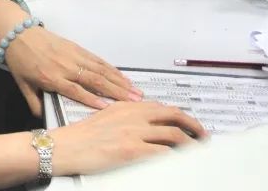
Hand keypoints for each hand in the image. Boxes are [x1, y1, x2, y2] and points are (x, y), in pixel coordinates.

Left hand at [3, 26, 143, 115]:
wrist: (18, 32)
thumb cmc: (20, 60)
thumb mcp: (22, 85)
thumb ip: (34, 102)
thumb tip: (43, 119)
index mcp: (51, 77)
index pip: (75, 91)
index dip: (92, 100)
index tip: (109, 109)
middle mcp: (65, 66)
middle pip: (94, 80)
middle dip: (116, 91)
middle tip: (135, 101)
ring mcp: (73, 55)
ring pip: (99, 69)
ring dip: (119, 80)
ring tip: (135, 90)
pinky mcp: (76, 47)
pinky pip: (96, 59)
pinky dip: (111, 68)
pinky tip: (122, 76)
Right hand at [50, 100, 206, 176]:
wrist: (65, 147)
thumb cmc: (80, 137)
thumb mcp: (105, 118)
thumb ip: (127, 117)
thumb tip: (146, 125)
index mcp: (127, 107)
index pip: (162, 107)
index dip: (180, 115)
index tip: (188, 123)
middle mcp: (133, 116)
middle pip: (174, 115)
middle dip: (194, 126)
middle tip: (202, 136)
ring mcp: (134, 132)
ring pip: (175, 135)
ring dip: (191, 144)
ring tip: (197, 152)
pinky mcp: (132, 150)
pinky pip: (164, 153)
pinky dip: (177, 157)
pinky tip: (180, 161)